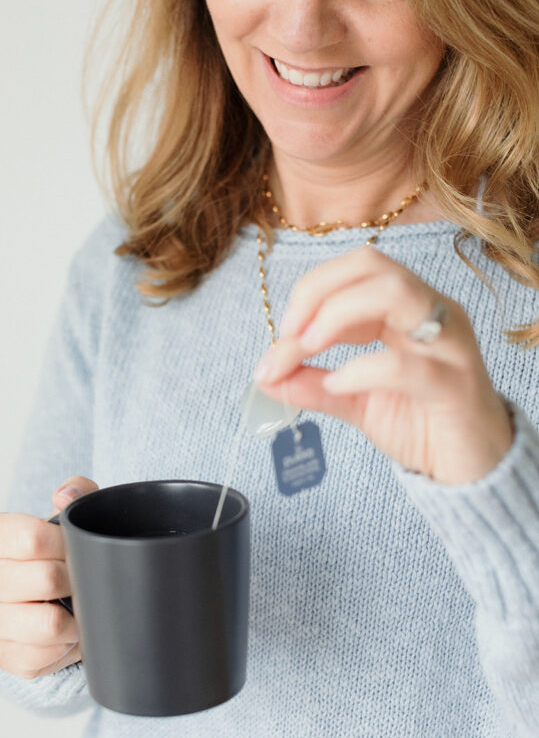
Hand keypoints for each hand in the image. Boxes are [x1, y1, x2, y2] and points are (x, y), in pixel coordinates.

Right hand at [0, 476, 97, 678]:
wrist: (25, 595)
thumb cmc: (46, 550)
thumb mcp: (61, 514)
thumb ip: (74, 492)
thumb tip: (66, 496)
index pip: (34, 538)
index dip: (67, 545)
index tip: (77, 549)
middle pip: (45, 580)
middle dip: (76, 580)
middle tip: (82, 580)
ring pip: (48, 624)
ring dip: (75, 618)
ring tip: (77, 606)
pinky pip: (46, 655)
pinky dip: (66, 645)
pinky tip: (64, 631)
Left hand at [253, 247, 512, 484]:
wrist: (472, 471)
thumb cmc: (421, 425)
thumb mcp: (354, 401)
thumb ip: (312, 384)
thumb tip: (265, 375)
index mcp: (408, 309)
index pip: (356, 269)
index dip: (310, 292)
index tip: (281, 335)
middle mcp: (432, 313)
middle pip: (373, 266)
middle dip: (318, 292)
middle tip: (290, 335)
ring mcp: (448, 344)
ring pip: (396, 293)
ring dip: (337, 315)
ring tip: (308, 348)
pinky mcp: (456, 385)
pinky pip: (407, 363)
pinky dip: (361, 368)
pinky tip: (337, 384)